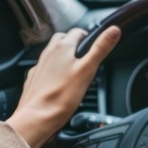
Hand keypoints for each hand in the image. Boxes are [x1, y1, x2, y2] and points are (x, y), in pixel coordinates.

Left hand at [6, 27, 121, 147]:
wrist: (37, 117)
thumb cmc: (62, 96)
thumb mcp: (88, 69)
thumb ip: (101, 48)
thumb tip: (113, 30)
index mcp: (62, 47)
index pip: (77, 31)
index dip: (88, 37)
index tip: (94, 46)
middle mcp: (48, 53)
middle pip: (62, 40)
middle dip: (74, 44)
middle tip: (85, 56)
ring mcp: (39, 66)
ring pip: (53, 54)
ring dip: (63, 56)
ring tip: (74, 70)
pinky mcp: (34, 79)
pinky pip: (45, 69)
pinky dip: (53, 71)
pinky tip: (59, 83)